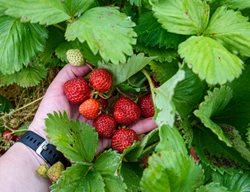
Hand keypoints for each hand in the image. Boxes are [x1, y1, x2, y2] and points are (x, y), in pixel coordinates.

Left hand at [29, 64, 156, 152]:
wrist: (46, 144)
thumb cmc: (50, 114)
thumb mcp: (57, 88)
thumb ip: (70, 72)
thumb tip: (87, 59)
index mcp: (91, 99)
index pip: (111, 87)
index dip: (124, 80)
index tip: (138, 71)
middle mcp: (101, 111)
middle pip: (123, 102)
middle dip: (140, 95)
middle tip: (157, 87)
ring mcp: (106, 126)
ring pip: (129, 118)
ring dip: (146, 112)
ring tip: (162, 105)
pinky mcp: (109, 141)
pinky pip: (127, 135)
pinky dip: (142, 129)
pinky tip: (156, 122)